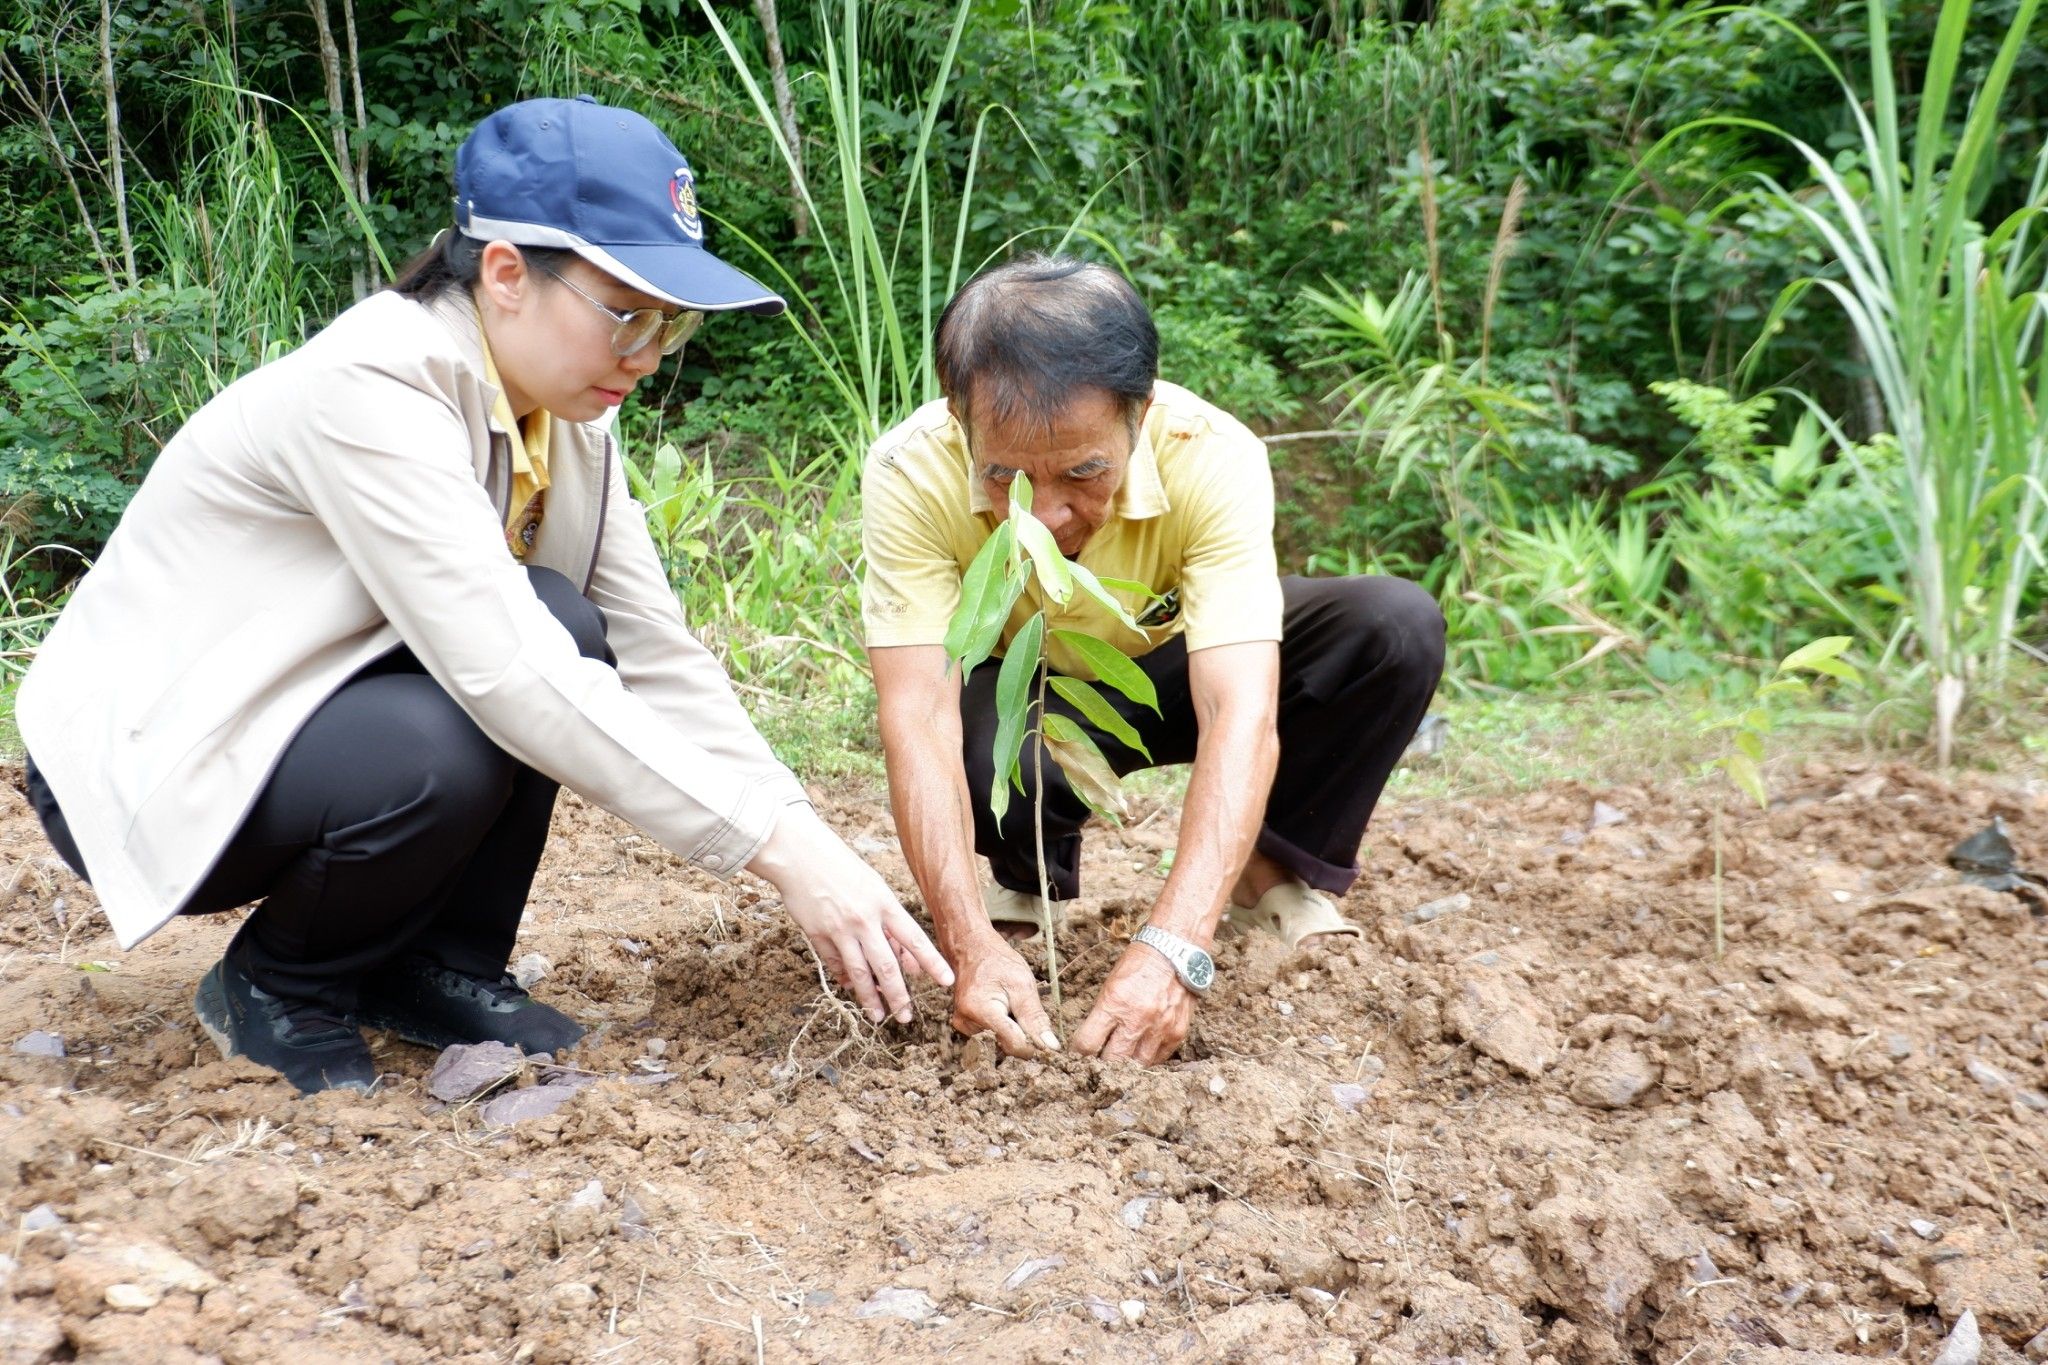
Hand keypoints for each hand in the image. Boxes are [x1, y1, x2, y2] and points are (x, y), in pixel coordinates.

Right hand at [745, 807, 954, 1022]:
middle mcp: (864, 919)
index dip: (931, 962)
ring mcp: (838, 929)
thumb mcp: (873, 888)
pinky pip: (834, 964)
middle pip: (886, 966)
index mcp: (883, 903)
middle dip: (898, 995)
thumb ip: (889, 922)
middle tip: (906, 1016)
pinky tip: (851, 988)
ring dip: (870, 998)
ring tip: (878, 1016)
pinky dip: (844, 977)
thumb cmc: (841, 867)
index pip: (914, 938)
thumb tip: (904, 957)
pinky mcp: (816, 935)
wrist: (799, 855)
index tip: (946, 981)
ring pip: (858, 973)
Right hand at [948, 932, 1061, 1057]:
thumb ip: (1035, 1018)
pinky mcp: (966, 1028)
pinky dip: (1004, 1027)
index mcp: (979, 1010)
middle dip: (1023, 1034)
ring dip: (1014, 1030)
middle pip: (1007, 1046)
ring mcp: (964, 1027)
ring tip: (1011, 1006)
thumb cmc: (998, 962)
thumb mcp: (1023, 984)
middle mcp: (966, 1023)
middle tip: (1026, 1010)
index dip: (1035, 1044)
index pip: (1014, 1044)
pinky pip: (993, 1037)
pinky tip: (1003, 1009)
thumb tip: (1051, 1047)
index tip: (1048, 1040)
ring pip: (1001, 1042)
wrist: (972, 951)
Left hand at [1071, 942, 1193, 1064]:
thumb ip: (1103, 1015)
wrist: (1174, 952)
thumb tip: (1092, 1042)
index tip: (1078, 1054)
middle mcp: (1137, 1020)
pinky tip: (1141, 1051)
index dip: (1079, 1053)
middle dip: (1102, 1064)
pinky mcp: (1177, 1034)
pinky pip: (1158, 1059)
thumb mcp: (1111, 986)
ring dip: (1127, 1065)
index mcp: (1114, 1004)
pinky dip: (1147, 1058)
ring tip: (1121, 1060)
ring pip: (1137, 1066)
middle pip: (1112, 1062)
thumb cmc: (1138, 966)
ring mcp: (1159, 1029)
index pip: (1087, 1043)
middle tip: (1099, 1062)